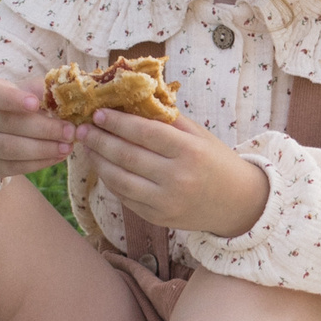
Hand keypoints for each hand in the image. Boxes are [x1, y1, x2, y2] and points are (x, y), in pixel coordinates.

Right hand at [0, 77, 71, 181]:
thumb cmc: (10, 107)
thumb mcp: (20, 92)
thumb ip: (41, 91)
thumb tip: (67, 93)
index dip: (14, 99)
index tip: (35, 103)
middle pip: (8, 124)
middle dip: (43, 129)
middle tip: (70, 131)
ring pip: (10, 149)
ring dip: (42, 149)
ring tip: (67, 146)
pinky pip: (14, 167)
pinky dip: (39, 163)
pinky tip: (58, 156)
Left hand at [79, 109, 269, 237]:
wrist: (237, 203)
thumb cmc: (216, 162)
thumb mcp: (200, 135)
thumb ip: (168, 120)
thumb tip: (132, 102)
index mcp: (190, 152)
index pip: (144, 133)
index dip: (118, 122)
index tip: (99, 113)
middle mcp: (177, 178)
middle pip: (127, 156)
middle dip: (101, 140)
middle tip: (83, 128)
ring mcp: (166, 202)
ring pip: (120, 180)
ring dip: (99, 162)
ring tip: (88, 147)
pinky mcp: (158, 218)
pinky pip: (126, 198)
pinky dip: (111, 181)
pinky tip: (104, 167)